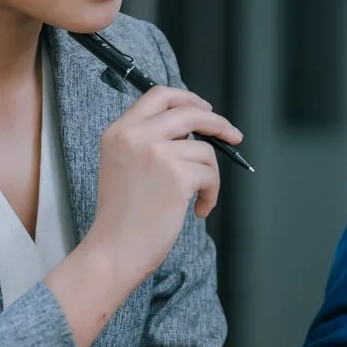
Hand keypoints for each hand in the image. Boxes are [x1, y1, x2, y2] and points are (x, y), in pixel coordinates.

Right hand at [49, 87, 239, 346]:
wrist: (113, 250)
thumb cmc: (122, 218)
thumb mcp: (123, 165)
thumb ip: (148, 142)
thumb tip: (193, 130)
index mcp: (119, 131)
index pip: (159, 95)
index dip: (187, 98)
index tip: (205, 109)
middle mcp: (135, 136)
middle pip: (190, 111)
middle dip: (217, 122)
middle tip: (232, 136)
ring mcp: (157, 153)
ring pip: (205, 150)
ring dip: (209, 176)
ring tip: (197, 199)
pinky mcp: (177, 175)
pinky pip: (210, 174)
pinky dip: (211, 194)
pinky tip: (198, 210)